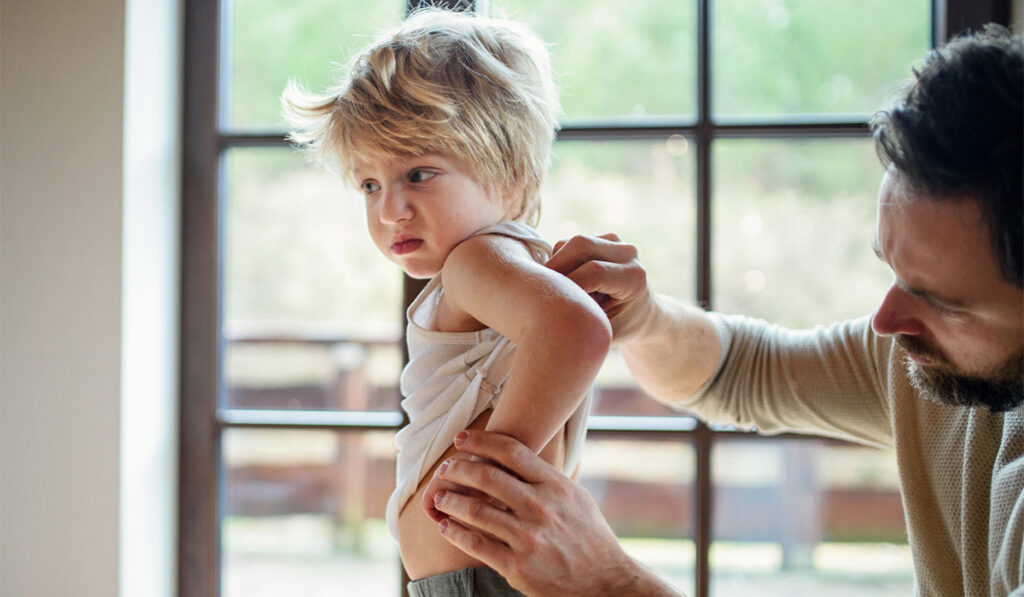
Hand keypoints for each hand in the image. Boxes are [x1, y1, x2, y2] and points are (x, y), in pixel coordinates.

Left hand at [431, 430, 682, 596]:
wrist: (607, 582)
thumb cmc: (589, 537)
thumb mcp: (575, 497)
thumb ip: (546, 478)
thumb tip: (514, 457)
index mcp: (555, 485)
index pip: (511, 452)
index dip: (481, 442)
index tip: (461, 440)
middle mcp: (541, 508)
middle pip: (487, 477)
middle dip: (458, 469)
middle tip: (445, 470)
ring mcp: (529, 537)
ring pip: (476, 511)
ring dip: (450, 501)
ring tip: (439, 499)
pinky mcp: (518, 566)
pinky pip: (476, 544)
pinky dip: (455, 532)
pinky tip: (446, 527)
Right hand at [546, 233, 654, 343]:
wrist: (640, 314)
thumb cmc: (621, 329)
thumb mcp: (605, 333)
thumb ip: (584, 321)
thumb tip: (552, 315)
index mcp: (634, 278)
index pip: (593, 272)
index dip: (566, 285)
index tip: (549, 304)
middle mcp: (627, 253)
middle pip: (580, 245)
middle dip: (554, 266)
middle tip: (538, 290)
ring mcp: (616, 242)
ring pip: (570, 243)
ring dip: (554, 265)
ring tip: (554, 291)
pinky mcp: (601, 239)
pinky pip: (568, 245)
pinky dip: (558, 262)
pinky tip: (563, 283)